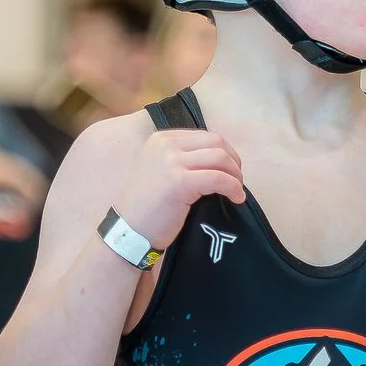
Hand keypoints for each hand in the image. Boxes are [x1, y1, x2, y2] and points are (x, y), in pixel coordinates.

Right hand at [111, 128, 245, 249]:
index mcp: (161, 139)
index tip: (231, 169)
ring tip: (237, 191)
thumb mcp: (161, 170)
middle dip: (233, 161)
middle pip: (216, 142)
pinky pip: (218, 178)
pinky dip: (233, 187)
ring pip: (220, 157)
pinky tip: (236, 198)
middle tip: (237, 180)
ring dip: (235, 174)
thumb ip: (183, 159)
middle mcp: (166, 145)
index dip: (225, 152)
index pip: (205, 136)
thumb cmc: (147, 206)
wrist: (128, 230)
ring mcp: (171, 162)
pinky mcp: (179, 181)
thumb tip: (220, 159)